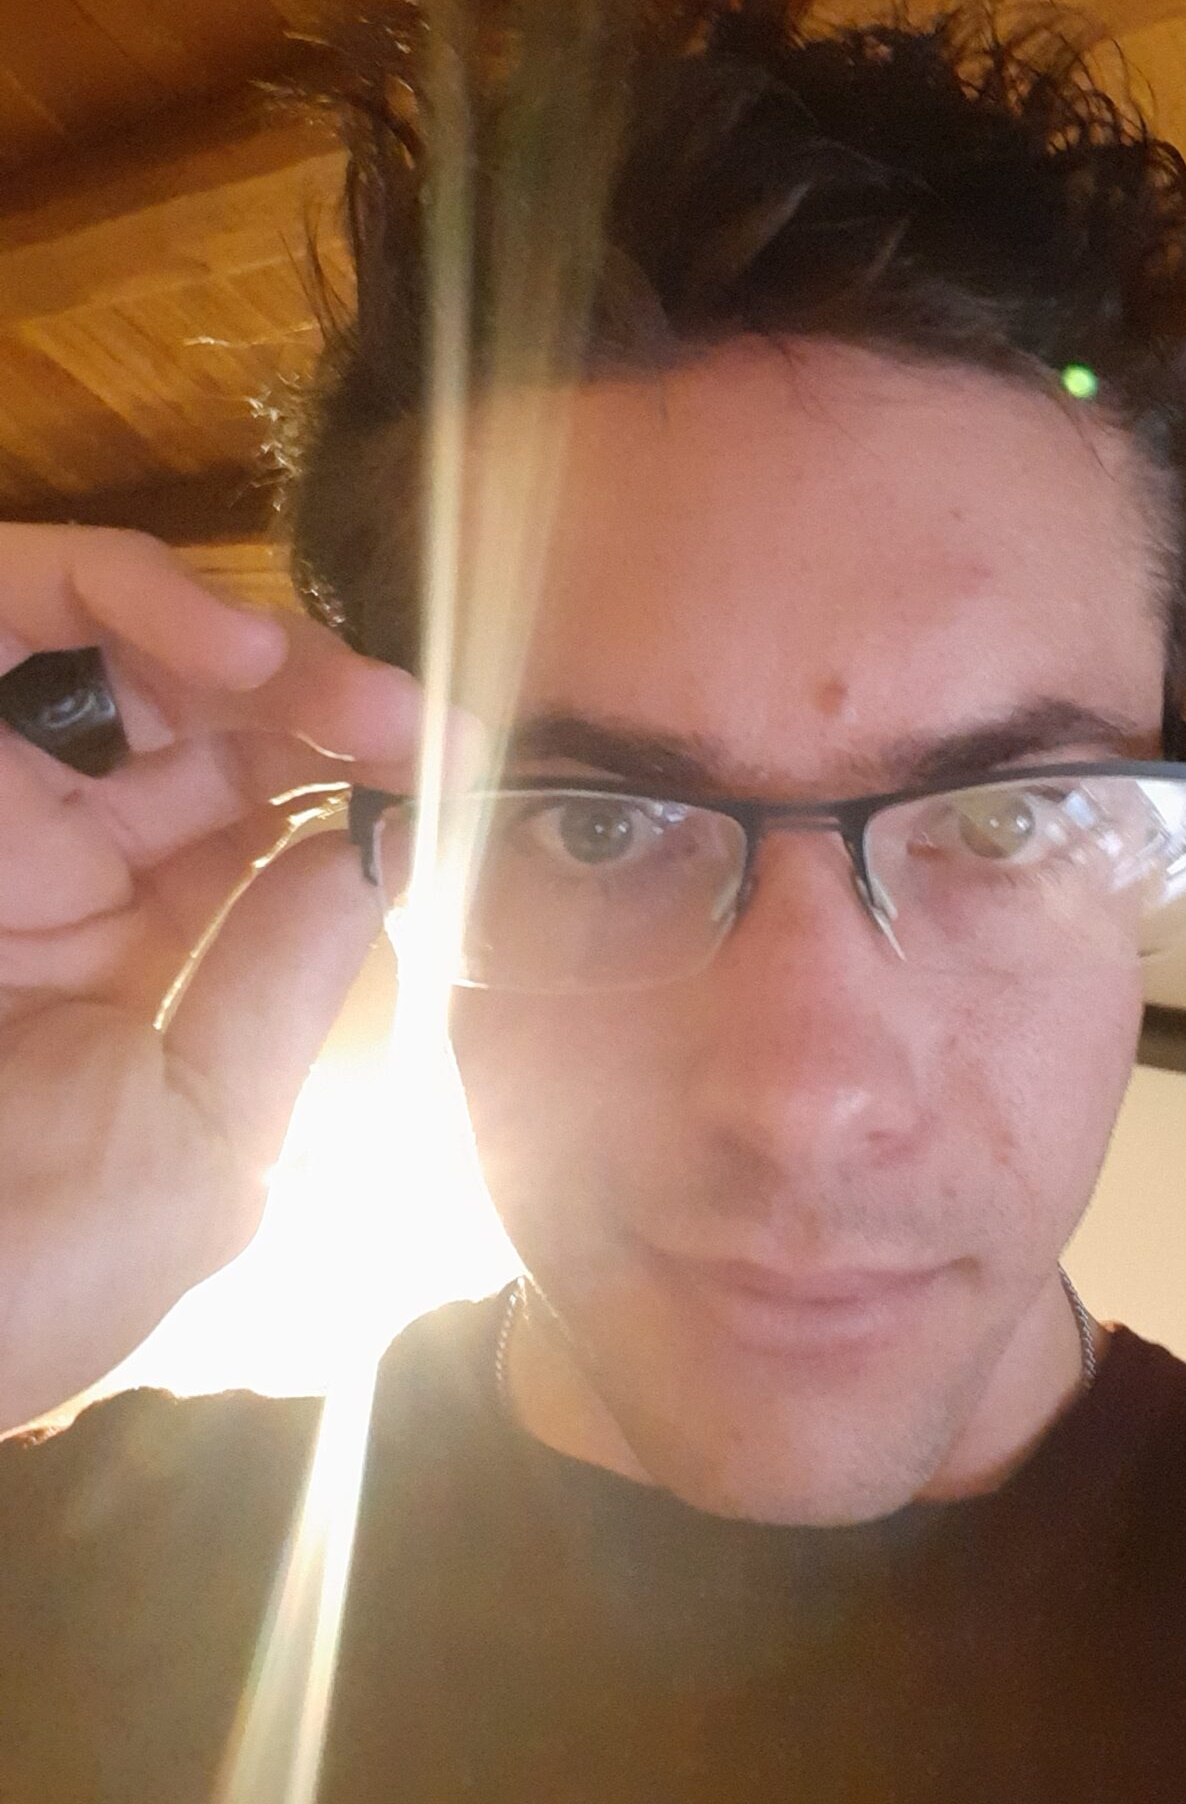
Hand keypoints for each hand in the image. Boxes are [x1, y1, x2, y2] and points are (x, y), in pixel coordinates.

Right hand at [0, 524, 426, 1429]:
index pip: (269, 819)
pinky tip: (238, 656)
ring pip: (137, 648)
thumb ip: (281, 991)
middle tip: (425, 720)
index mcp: (138, 947)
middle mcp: (66, 852)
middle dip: (333, 706)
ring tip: (363, 701)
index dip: (366, 780)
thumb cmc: (26, 1271)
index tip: (463, 765)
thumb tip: (374, 857)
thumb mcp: (195, 1145)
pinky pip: (16, 602)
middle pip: (219, 719)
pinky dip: (129, 593)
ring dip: (265, 653)